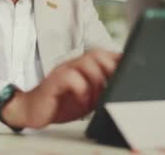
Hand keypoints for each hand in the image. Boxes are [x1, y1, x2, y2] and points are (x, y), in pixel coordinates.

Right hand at [1, 49, 120, 128]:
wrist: (33, 110)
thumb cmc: (61, 103)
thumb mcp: (88, 97)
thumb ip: (103, 90)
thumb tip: (123, 88)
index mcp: (83, 66)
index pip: (104, 55)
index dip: (119, 60)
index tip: (131, 71)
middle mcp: (73, 64)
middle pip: (97, 54)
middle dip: (110, 68)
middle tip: (114, 85)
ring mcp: (63, 70)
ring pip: (85, 63)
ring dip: (97, 81)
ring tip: (97, 97)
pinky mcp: (54, 81)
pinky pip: (70, 77)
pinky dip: (81, 89)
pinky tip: (83, 101)